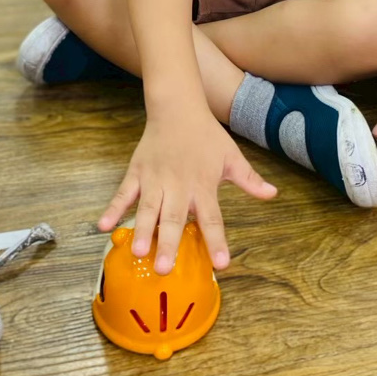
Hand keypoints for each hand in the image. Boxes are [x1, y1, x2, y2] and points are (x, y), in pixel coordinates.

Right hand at [99, 107, 276, 273]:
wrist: (178, 107)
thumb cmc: (206, 135)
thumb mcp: (232, 156)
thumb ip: (249, 179)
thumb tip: (273, 194)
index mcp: (203, 185)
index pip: (212, 218)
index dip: (216, 241)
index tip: (221, 264)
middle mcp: (178, 185)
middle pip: (174, 218)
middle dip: (168, 243)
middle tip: (164, 268)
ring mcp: (154, 179)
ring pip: (147, 208)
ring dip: (142, 230)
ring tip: (137, 252)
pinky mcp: (136, 172)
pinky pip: (123, 193)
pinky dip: (113, 209)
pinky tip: (104, 227)